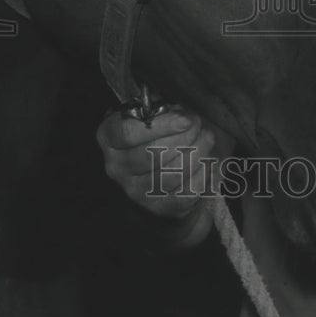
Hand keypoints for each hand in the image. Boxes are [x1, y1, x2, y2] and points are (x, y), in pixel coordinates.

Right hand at [97, 106, 217, 244]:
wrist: (156, 173)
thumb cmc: (154, 133)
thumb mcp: (148, 113)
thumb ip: (158, 108)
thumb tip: (179, 113)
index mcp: (108, 138)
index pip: (127, 133)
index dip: (160, 126)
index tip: (185, 119)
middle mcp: (116, 168)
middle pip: (152, 154)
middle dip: (184, 137)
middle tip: (199, 124)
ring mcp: (135, 192)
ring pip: (171, 174)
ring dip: (196, 153)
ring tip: (207, 138)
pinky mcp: (158, 208)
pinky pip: (184, 193)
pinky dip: (201, 175)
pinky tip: (207, 160)